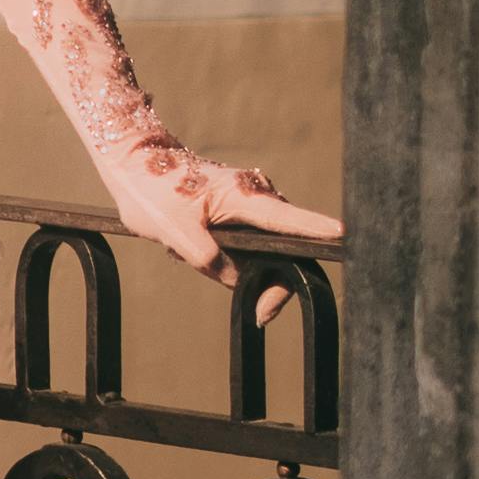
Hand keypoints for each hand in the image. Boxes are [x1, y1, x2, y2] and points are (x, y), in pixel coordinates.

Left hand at [122, 147, 342, 266]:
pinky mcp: (240, 211)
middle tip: (254, 314)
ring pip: (265, 251)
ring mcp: (249, 203)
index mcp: (242, 196)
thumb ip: (205, 256)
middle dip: (269, 282)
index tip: (343, 235)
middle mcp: (254, 197)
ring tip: (192, 255)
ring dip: (238, 268)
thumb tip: (238, 281)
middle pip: (284, 248)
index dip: (315, 230)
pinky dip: (229, 258)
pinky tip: (192, 248)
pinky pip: (250, 246)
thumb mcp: (172, 229)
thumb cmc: (152, 189)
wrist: (135, 164)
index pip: (287, 219)